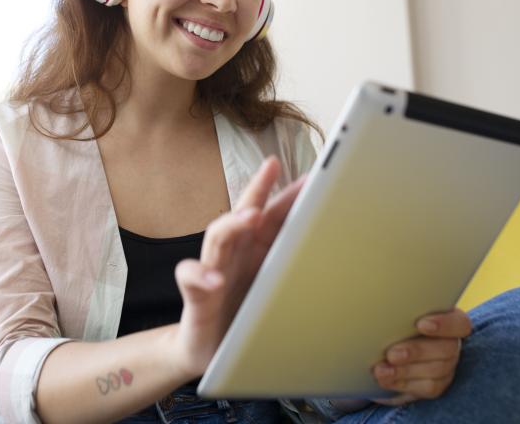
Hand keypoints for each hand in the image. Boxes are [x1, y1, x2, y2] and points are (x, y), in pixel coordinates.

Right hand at [171, 156, 305, 376]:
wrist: (206, 351)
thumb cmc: (242, 316)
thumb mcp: (271, 288)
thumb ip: (289, 266)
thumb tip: (327, 250)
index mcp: (253, 251)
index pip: (270, 215)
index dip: (287, 194)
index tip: (307, 175)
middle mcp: (233, 255)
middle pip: (243, 214)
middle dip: (258, 190)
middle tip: (271, 168)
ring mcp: (212, 272)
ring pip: (218, 239)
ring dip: (232, 225)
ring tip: (248, 217)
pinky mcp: (196, 297)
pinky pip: (192, 281)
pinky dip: (201, 277)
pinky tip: (214, 280)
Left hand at [371, 308, 472, 406]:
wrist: (384, 349)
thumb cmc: (392, 321)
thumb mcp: (396, 313)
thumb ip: (398, 310)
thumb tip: (379, 304)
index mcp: (448, 320)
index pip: (459, 323)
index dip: (444, 325)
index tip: (421, 324)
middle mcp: (451, 343)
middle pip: (446, 349)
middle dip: (417, 351)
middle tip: (391, 354)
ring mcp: (446, 366)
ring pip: (435, 370)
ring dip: (405, 370)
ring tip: (381, 370)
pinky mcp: (436, 384)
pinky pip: (426, 387)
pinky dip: (402, 383)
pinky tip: (385, 379)